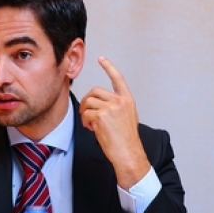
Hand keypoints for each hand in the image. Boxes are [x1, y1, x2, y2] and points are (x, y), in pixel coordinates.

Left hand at [79, 56, 150, 188]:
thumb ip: (115, 108)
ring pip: (88, 102)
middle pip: (95, 91)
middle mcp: (120, 101)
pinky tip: (91, 129)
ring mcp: (111, 107)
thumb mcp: (126, 118)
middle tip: (87, 114)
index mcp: (127, 100)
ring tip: (90, 124)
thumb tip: (98, 105)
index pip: (118, 78)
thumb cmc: (126, 141)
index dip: (109, 67)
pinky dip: (85, 122)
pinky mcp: (101, 115)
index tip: (101, 59)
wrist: (128, 153)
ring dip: (85, 113)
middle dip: (87, 101)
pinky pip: (85, 113)